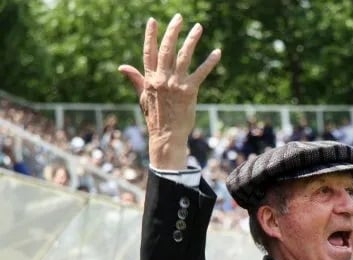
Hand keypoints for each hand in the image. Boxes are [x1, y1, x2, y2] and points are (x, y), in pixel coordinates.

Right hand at [118, 14, 220, 169]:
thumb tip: (122, 67)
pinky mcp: (189, 91)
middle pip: (166, 49)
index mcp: (150, 79)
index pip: (149, 52)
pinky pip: (201, 72)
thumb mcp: (143, 97)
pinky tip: (217, 52)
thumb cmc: (156, 117)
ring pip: (183, 56)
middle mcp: (162, 79)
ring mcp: (176, 84)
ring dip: (191, 40)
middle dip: (172, 31)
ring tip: (198, 27)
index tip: (153, 21)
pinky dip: (209, 62)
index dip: (151, 36)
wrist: (167, 136)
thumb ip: (136, 79)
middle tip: (179, 17)